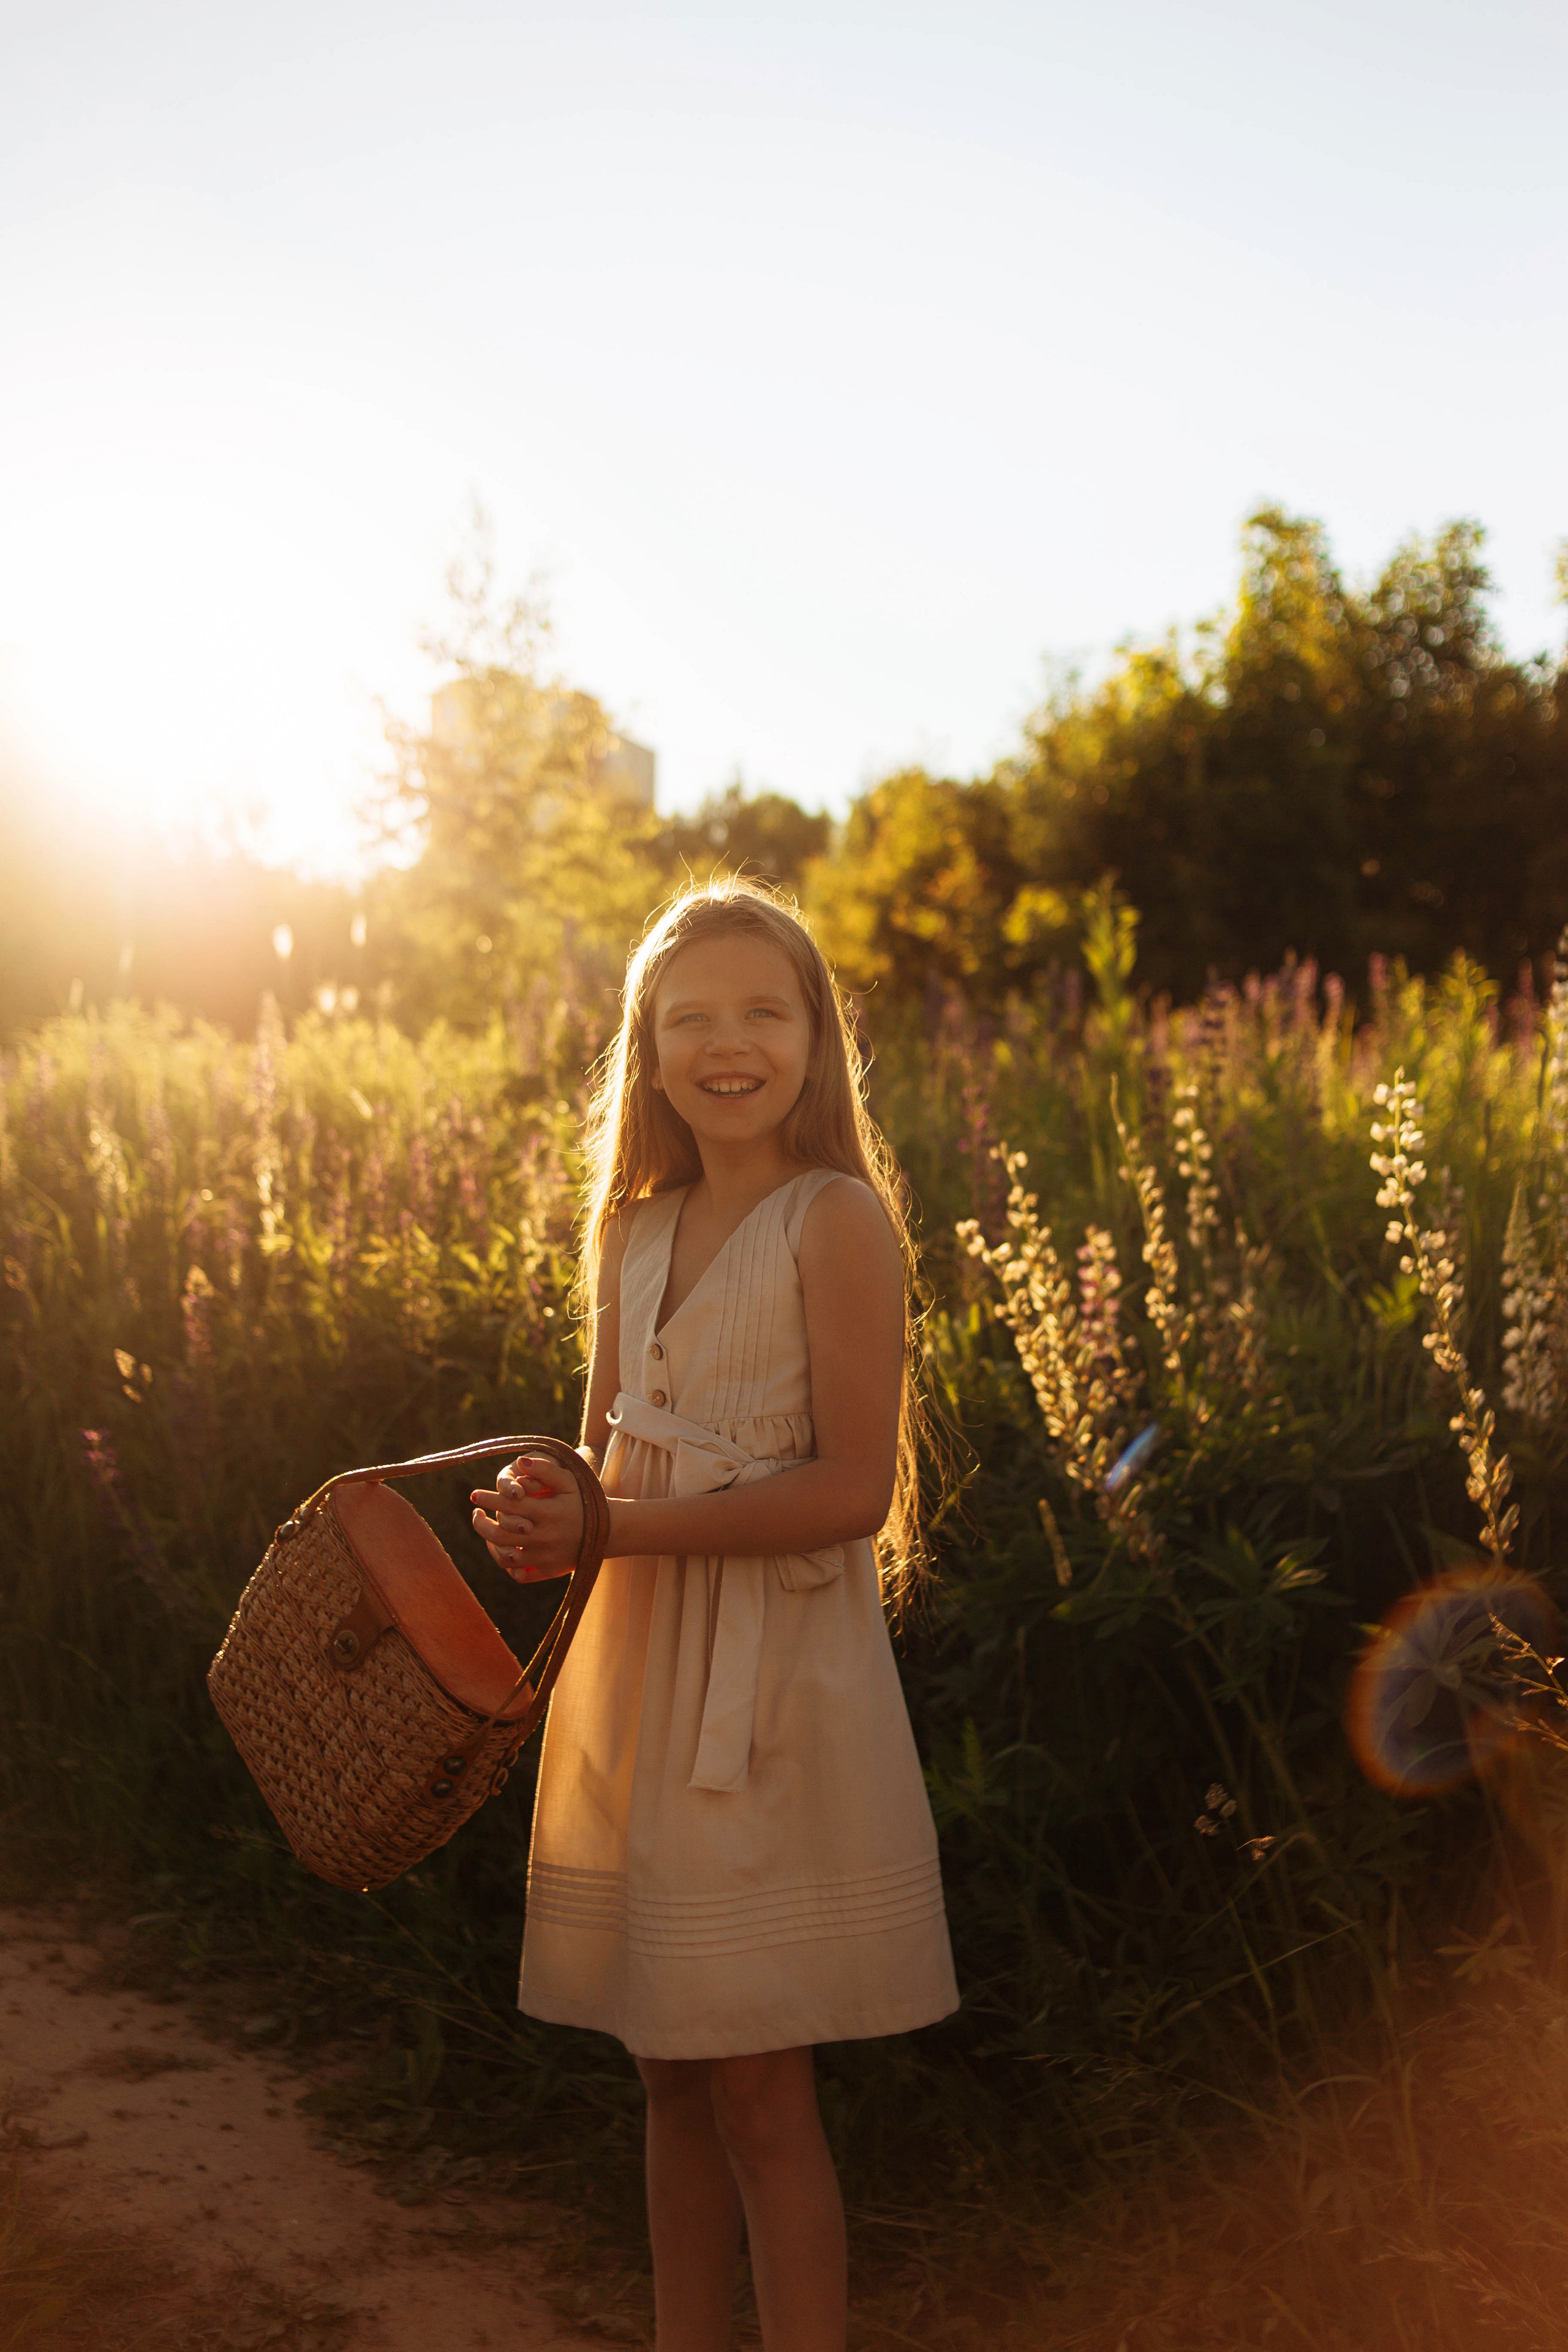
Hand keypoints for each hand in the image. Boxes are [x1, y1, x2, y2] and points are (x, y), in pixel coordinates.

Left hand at [470, 1457, 582, 1581]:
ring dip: (490, 1544)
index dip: (489, 1499)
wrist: (608, 1532)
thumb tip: (519, 1461)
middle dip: (481, 1523)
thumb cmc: (584, 1502)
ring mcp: (545, 1557)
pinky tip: (504, 1551)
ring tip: (487, 1531)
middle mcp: (545, 1537)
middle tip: (476, 1513)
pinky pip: (519, 1575)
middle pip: (501, 1534)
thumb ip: (545, 1470)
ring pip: (506, 1557)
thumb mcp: (569, 1482)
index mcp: (548, 1513)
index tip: (474, 1495)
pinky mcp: (549, 1571)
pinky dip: (508, 1565)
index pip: (509, 1506)